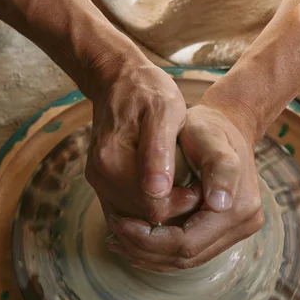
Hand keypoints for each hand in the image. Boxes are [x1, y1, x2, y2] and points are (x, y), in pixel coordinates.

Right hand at [85, 59, 200, 231]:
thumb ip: (159, 152)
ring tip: (185, 189)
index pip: (154, 208)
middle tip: (197, 188)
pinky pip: (126, 211)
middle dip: (173, 210)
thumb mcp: (164, 111)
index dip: (183, 204)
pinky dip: (148, 209)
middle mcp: (100, 177)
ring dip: (162, 212)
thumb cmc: (148, 91)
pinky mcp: (102, 182)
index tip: (201, 187)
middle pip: (143, 219)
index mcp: (113, 161)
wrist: (118, 79)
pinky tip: (168, 193)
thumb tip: (157, 192)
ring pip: (135, 219)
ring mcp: (98, 181)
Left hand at [108, 96, 263, 271]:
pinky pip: (188, 252)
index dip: (150, 240)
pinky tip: (132, 240)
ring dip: (148, 253)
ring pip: (184, 260)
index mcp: (241, 207)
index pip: (188, 242)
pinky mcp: (222, 232)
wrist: (224, 127)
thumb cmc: (208, 128)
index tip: (120, 222)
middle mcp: (243, 225)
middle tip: (114, 230)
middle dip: (145, 247)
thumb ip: (218, 167)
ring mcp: (235, 232)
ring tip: (116, 238)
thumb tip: (220, 204)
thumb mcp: (209, 139)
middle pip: (185, 256)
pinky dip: (158, 251)